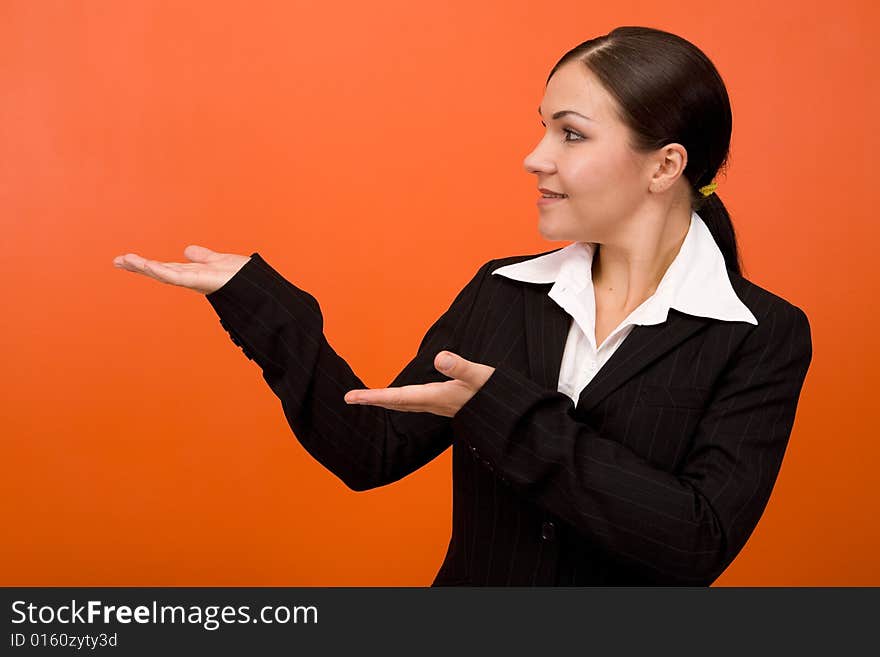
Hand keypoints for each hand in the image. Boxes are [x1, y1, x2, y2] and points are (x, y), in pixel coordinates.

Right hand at [112, 245, 250, 294]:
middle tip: (117, 260)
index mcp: (194, 273)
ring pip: (164, 274)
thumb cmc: (243, 277)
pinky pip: (177, 277)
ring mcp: (195, 282)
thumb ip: (202, 257)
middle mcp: (192, 279)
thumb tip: (187, 250)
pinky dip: (162, 271)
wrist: (259, 287)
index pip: (166, 267)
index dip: (147, 263)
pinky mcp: (201, 282)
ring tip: (124, 260)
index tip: (126, 259)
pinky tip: (147, 265)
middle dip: (139, 267)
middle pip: (160, 271)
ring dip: (144, 267)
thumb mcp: (217, 261)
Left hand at [344, 351, 494, 416]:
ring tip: (369, 398)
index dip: (372, 397)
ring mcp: (440, 405)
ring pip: (404, 405)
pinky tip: (403, 398)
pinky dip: (402, 400)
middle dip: (373, 401)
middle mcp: (433, 404)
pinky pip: (415, 403)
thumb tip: (440, 358)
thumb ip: (461, 367)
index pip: (396, 397)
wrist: (509, 416)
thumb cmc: (495, 395)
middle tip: (350, 398)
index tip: (350, 398)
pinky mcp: (446, 403)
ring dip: (385, 401)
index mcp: (435, 397)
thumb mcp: (480, 376)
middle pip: (396, 403)